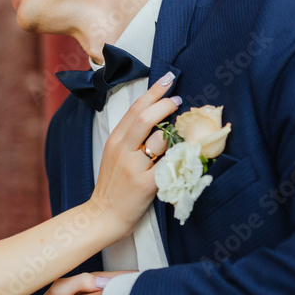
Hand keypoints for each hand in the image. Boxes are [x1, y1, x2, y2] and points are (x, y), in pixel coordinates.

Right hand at [88, 75, 180, 234]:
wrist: (102, 215)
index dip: (153, 92)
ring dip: (177, 130)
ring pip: (160, 139)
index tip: (167, 79)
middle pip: (145, 118)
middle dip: (165, 103)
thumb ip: (130, 138)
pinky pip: (169, 164)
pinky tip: (191, 149)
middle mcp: (123, 150)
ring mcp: (134, 167)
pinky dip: (182, 154)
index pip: (135, 109)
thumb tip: (155, 118)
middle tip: (179, 99)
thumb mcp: (114, 155)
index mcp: (115, 140)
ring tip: (187, 128)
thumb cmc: (112, 186)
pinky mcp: (146, 184)